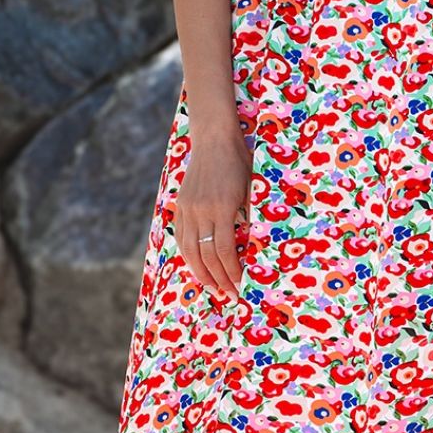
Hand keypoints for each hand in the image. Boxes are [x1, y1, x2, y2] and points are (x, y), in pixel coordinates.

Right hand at [171, 127, 252, 302]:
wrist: (214, 139)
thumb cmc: (240, 162)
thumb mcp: (251, 189)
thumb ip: (249, 216)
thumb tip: (252, 246)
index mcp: (222, 207)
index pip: (225, 250)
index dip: (232, 271)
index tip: (241, 284)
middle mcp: (201, 210)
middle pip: (206, 254)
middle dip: (219, 278)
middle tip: (230, 293)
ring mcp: (188, 208)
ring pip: (190, 249)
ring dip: (202, 271)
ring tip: (213, 286)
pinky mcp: (180, 205)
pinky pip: (181, 236)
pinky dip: (188, 254)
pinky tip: (197, 265)